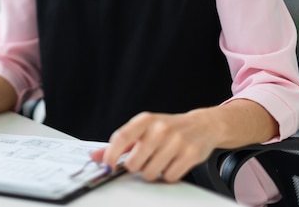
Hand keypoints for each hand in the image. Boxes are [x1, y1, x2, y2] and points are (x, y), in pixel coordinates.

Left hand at [90, 110, 217, 182]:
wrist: (202, 125)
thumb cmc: (168, 128)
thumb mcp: (143, 129)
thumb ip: (120, 144)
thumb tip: (96, 156)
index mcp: (145, 120)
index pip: (121, 138)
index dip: (111, 154)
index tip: (108, 165)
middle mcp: (160, 129)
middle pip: (134, 163)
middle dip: (136, 167)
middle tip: (143, 160)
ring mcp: (176, 141)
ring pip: (151, 173)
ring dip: (152, 172)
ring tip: (159, 161)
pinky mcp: (190, 154)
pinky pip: (170, 177)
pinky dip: (168, 175)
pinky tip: (172, 163)